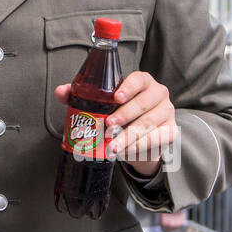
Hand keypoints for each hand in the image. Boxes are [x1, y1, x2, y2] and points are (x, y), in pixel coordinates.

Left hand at [54, 71, 176, 178]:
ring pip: (149, 124)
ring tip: (112, 147)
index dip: (128, 87)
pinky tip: (124, 152)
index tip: (115, 98)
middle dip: (125, 115)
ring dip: (129, 136)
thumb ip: (80, 95)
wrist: (139, 137)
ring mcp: (167, 112)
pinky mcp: (170, 131)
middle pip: (143, 104)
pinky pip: (156, 139)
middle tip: (108, 126)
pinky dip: (138, 147)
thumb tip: (61, 91)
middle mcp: (159, 94)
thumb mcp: (101, 102)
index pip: (139, 79)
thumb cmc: (119, 112)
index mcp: (143, 82)